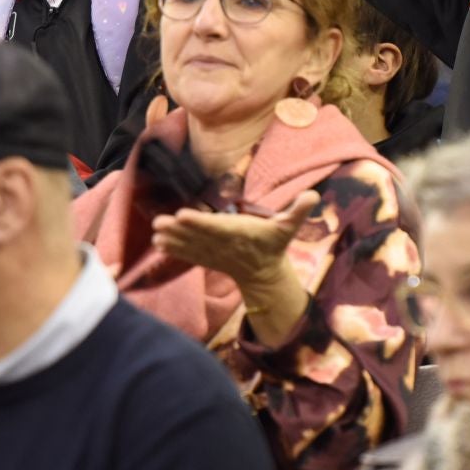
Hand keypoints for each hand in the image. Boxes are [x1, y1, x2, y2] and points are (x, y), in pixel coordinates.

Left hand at [151, 190, 318, 287]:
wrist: (264, 273)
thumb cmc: (274, 244)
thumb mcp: (289, 227)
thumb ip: (299, 211)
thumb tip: (314, 196)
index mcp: (241, 233)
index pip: (218, 227)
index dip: (200, 222)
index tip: (183, 215)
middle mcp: (225, 244)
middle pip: (199, 237)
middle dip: (179, 231)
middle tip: (159, 223)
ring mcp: (214, 254)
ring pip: (190, 245)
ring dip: (172, 239)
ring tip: (155, 232)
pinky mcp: (207, 259)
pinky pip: (189, 254)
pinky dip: (174, 249)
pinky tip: (158, 244)